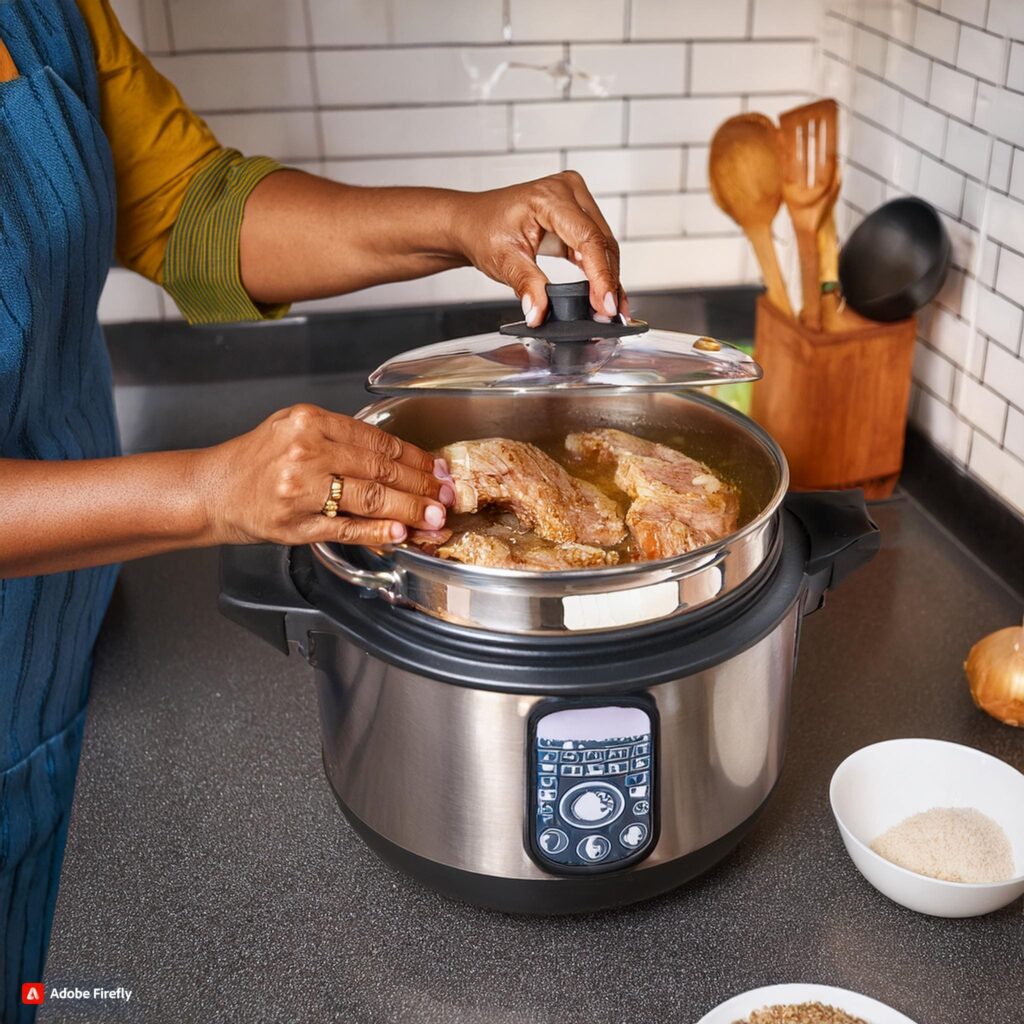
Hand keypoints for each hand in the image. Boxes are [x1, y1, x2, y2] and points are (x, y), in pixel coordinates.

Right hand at [197, 404, 453, 546]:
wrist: (211, 490)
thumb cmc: (254, 462)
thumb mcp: (293, 430)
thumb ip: (341, 438)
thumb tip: (400, 459)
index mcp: (310, 422)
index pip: (378, 441)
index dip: (416, 457)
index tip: (438, 469)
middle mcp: (307, 451)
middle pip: (381, 469)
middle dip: (422, 485)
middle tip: (447, 496)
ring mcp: (301, 489)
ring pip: (371, 498)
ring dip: (410, 510)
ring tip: (434, 517)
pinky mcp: (296, 523)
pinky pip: (347, 528)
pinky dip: (378, 531)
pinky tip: (400, 533)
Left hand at [450, 170, 626, 326]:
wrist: (473, 223)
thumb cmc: (483, 230)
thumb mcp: (503, 260)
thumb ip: (526, 286)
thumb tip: (539, 313)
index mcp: (549, 197)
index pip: (587, 238)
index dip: (601, 275)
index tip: (606, 304)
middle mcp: (568, 191)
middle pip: (601, 241)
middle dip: (608, 281)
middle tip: (610, 314)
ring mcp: (575, 201)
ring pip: (603, 244)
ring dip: (608, 278)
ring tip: (610, 309)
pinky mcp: (577, 216)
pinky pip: (595, 245)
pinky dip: (600, 271)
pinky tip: (604, 294)